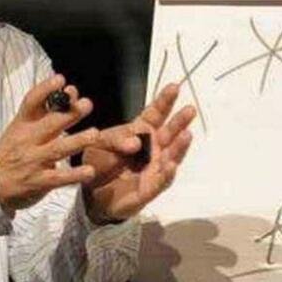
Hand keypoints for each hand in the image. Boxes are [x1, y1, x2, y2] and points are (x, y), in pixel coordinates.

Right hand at [0, 74, 98, 215]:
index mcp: (22, 124)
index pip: (31, 102)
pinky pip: (59, 178)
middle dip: (69, 113)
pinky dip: (75, 175)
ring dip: (76, 141)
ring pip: (57, 149)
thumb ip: (46, 110)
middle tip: (86, 104)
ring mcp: (33, 161)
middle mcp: (27, 141)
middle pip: (49, 124)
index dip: (45, 89)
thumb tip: (71, 92)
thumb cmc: (10, 151)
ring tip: (94, 134)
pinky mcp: (39, 182)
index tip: (60, 80)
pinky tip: (89, 171)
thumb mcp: (21, 127)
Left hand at [82, 84, 195, 222]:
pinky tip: (172, 165)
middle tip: (190, 109)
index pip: (155, 114)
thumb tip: (136, 142)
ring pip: (171, 156)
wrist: (91, 194)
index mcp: (140, 133)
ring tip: (186, 135)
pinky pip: (160, 181)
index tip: (174, 87)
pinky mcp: (150, 189)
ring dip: (179, 147)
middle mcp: (152, 149)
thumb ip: (114, 139)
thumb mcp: (99, 143)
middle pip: (169, 133)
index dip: (164, 102)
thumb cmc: (99, 164)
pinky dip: (167, 173)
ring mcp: (154, 168)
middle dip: (179, 121)